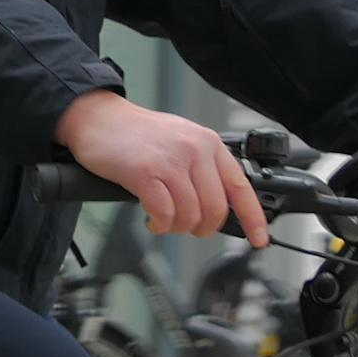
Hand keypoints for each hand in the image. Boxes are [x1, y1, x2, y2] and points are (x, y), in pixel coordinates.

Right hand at [55, 89, 269, 246]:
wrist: (99, 118)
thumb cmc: (137, 134)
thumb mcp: (181, 141)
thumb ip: (202, 167)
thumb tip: (218, 205)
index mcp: (208, 143)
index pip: (240, 186)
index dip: (253, 218)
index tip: (259, 238)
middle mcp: (194, 149)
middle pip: (215, 209)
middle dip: (202, 228)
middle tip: (188, 227)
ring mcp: (170, 161)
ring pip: (189, 216)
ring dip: (176, 227)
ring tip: (163, 220)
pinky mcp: (146, 173)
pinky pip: (164, 214)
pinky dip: (159, 224)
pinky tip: (151, 219)